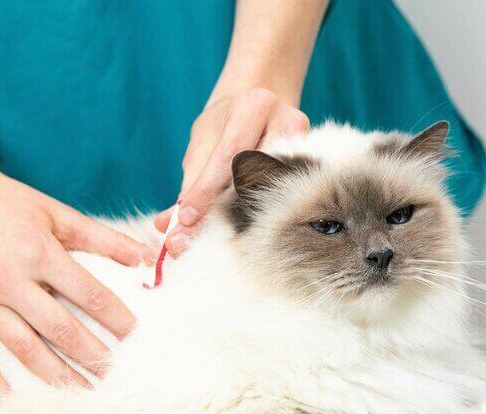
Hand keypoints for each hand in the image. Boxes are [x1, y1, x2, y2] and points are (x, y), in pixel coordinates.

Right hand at [0, 160, 156, 401]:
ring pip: (23, 348)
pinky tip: (12, 402)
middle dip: (92, 355)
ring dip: (56, 376)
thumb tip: (147, 257)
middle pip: (59, 328)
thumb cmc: (6, 203)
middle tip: (116, 375)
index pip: (88, 294)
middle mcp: (7, 279)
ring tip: (83, 394)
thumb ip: (103, 238)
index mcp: (37, 252)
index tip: (136, 337)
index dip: (116, 318)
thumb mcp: (56, 212)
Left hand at [155, 87, 309, 254]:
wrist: (262, 102)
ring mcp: (306, 142)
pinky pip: (285, 195)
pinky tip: (246, 232)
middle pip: (254, 175)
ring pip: (272, 189)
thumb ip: (190, 181)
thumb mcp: (204, 142)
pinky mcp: (316, 162)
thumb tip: (169, 223)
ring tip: (218, 238)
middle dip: (222, 210)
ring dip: (243, 217)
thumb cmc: (227, 125)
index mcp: (253, 106)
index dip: (206, 189)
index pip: (228, 154)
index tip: (185, 218)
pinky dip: (261, 215)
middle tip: (196, 237)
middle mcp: (285, 120)